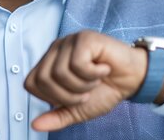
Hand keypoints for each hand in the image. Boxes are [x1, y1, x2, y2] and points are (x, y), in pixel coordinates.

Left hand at [24, 30, 148, 131]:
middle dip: (67, 95)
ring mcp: (69, 41)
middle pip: (42, 79)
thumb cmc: (105, 90)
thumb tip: (35, 125)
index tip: (72, 96)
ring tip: (95, 80)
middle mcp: (56, 49)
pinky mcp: (84, 37)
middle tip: (86, 92)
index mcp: (49, 63)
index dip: (51, 97)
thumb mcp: (78, 110)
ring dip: (82, 85)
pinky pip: (77, 63)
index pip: (30, 83)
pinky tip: (103, 69)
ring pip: (59, 72)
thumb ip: (57, 117)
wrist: (132, 80)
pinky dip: (92, 74)